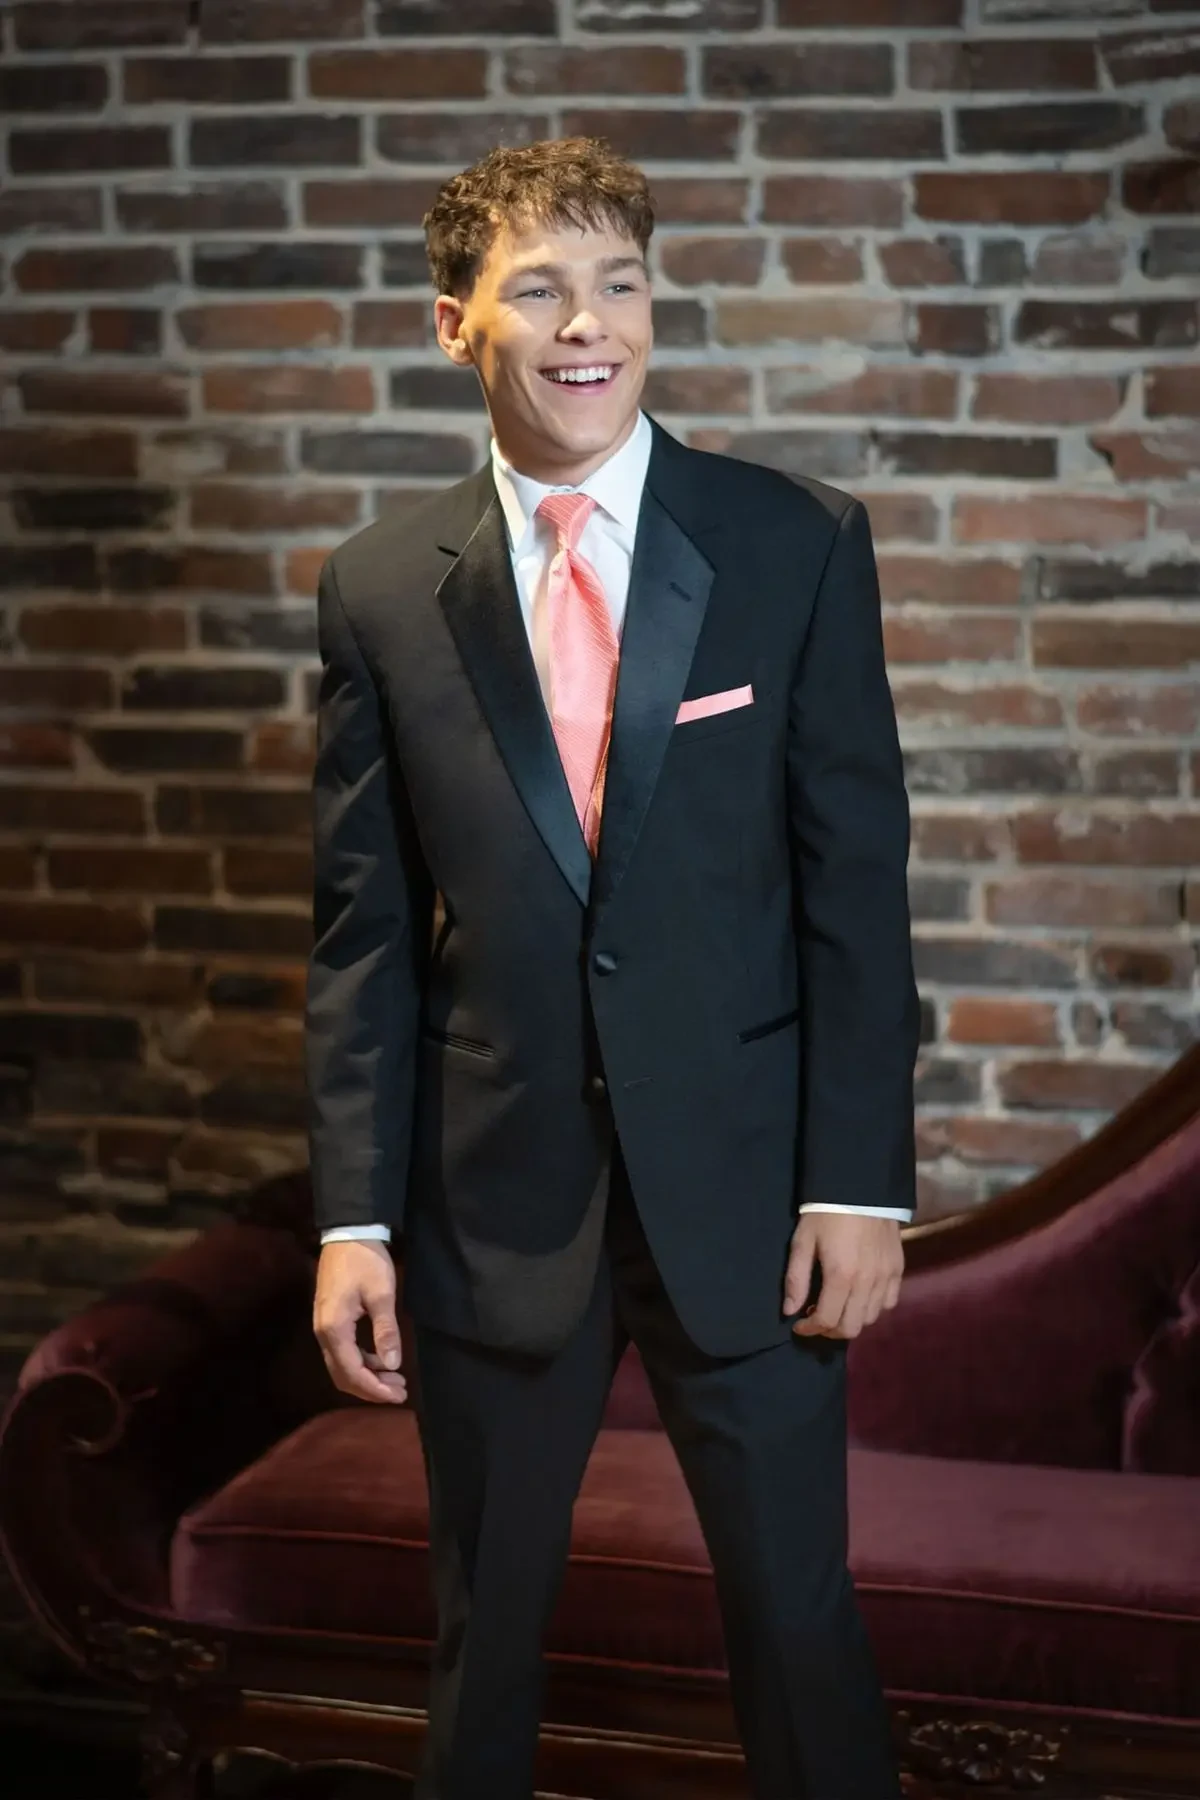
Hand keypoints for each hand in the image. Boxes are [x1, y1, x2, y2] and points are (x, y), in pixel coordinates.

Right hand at [313, 1239, 405, 1404]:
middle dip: (371, 1388)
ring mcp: (323, 1327)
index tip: (398, 1395)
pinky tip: (382, 1359)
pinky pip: (342, 1353)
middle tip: (400, 1390)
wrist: (347, 1233)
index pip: (352, 1372)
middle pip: (342, 1375)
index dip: (375, 1389)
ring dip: (367, 1376)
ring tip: (396, 1378)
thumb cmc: (365, 1261)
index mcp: (334, 1328)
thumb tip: (392, 1364)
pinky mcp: (329, 1321)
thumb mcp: (381, 1293)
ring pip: (341, 1366)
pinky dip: (362, 1362)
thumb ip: (386, 1330)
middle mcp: (323, 1333)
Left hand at [783, 1212, 903, 1339]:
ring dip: (852, 1319)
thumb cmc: (826, 1212)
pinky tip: (861, 1295)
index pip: (827, 1321)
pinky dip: (874, 1307)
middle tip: (817, 1318)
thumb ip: (796, 1278)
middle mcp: (867, 1282)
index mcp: (840, 1276)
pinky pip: (889, 1302)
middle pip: (851, 1328)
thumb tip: (789, 1311)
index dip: (810, 1329)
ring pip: (872, 1318)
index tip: (798, 1324)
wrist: (861, 1186)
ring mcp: (886, 1277)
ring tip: (838, 1306)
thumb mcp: (803, 1241)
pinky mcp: (898, 1268)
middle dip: (830, 1330)